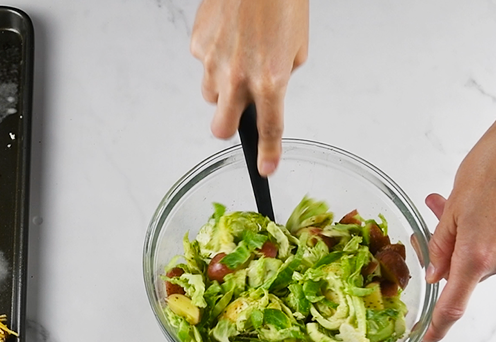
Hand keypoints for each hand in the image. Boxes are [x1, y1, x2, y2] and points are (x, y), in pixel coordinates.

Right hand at [190, 0, 308, 176]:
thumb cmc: (282, 2)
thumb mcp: (297, 48)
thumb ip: (282, 78)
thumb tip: (268, 89)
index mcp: (270, 81)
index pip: (269, 130)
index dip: (267, 155)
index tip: (266, 170)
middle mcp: (238, 77)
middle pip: (221, 128)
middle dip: (228, 128)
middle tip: (237, 114)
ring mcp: (213, 62)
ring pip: (209, 96)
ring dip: (221, 90)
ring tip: (236, 62)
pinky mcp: (198, 44)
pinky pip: (203, 64)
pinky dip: (214, 59)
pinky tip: (228, 40)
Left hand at [421, 54, 495, 341]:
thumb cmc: (492, 166)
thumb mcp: (454, 207)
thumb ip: (440, 246)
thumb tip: (434, 276)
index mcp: (477, 255)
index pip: (453, 304)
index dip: (437, 326)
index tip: (425, 339)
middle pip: (465, 272)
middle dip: (447, 251)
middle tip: (434, 219)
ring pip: (482, 256)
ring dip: (466, 236)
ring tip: (457, 202)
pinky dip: (486, 230)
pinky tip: (484, 204)